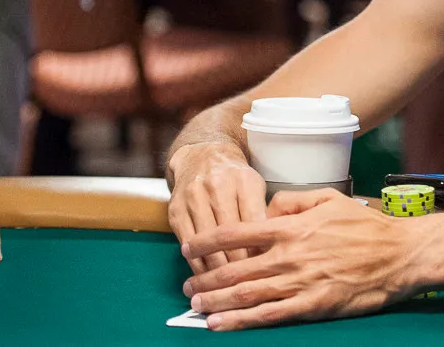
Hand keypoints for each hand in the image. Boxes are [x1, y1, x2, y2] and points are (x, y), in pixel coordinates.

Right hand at [167, 143, 267, 273]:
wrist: (202, 156)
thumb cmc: (235, 177)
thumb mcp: (256, 186)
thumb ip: (262, 213)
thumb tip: (267, 251)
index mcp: (244, 181)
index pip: (254, 223)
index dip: (258, 250)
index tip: (264, 269)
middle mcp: (217, 187)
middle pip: (230, 235)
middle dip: (239, 263)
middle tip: (246, 283)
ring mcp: (194, 198)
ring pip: (207, 242)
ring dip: (216, 268)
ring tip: (226, 286)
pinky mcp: (176, 210)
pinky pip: (187, 243)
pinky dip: (197, 262)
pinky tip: (205, 275)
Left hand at [181, 190, 409, 330]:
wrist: (399, 255)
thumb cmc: (366, 227)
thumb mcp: (330, 199)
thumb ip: (294, 200)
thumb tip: (268, 208)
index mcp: (293, 227)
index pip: (238, 232)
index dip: (208, 241)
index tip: (189, 248)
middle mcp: (291, 255)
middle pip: (236, 269)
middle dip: (206, 278)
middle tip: (187, 286)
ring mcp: (301, 282)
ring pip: (246, 294)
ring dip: (216, 301)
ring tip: (196, 305)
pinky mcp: (313, 305)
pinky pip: (269, 316)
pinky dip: (241, 321)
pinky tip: (221, 325)